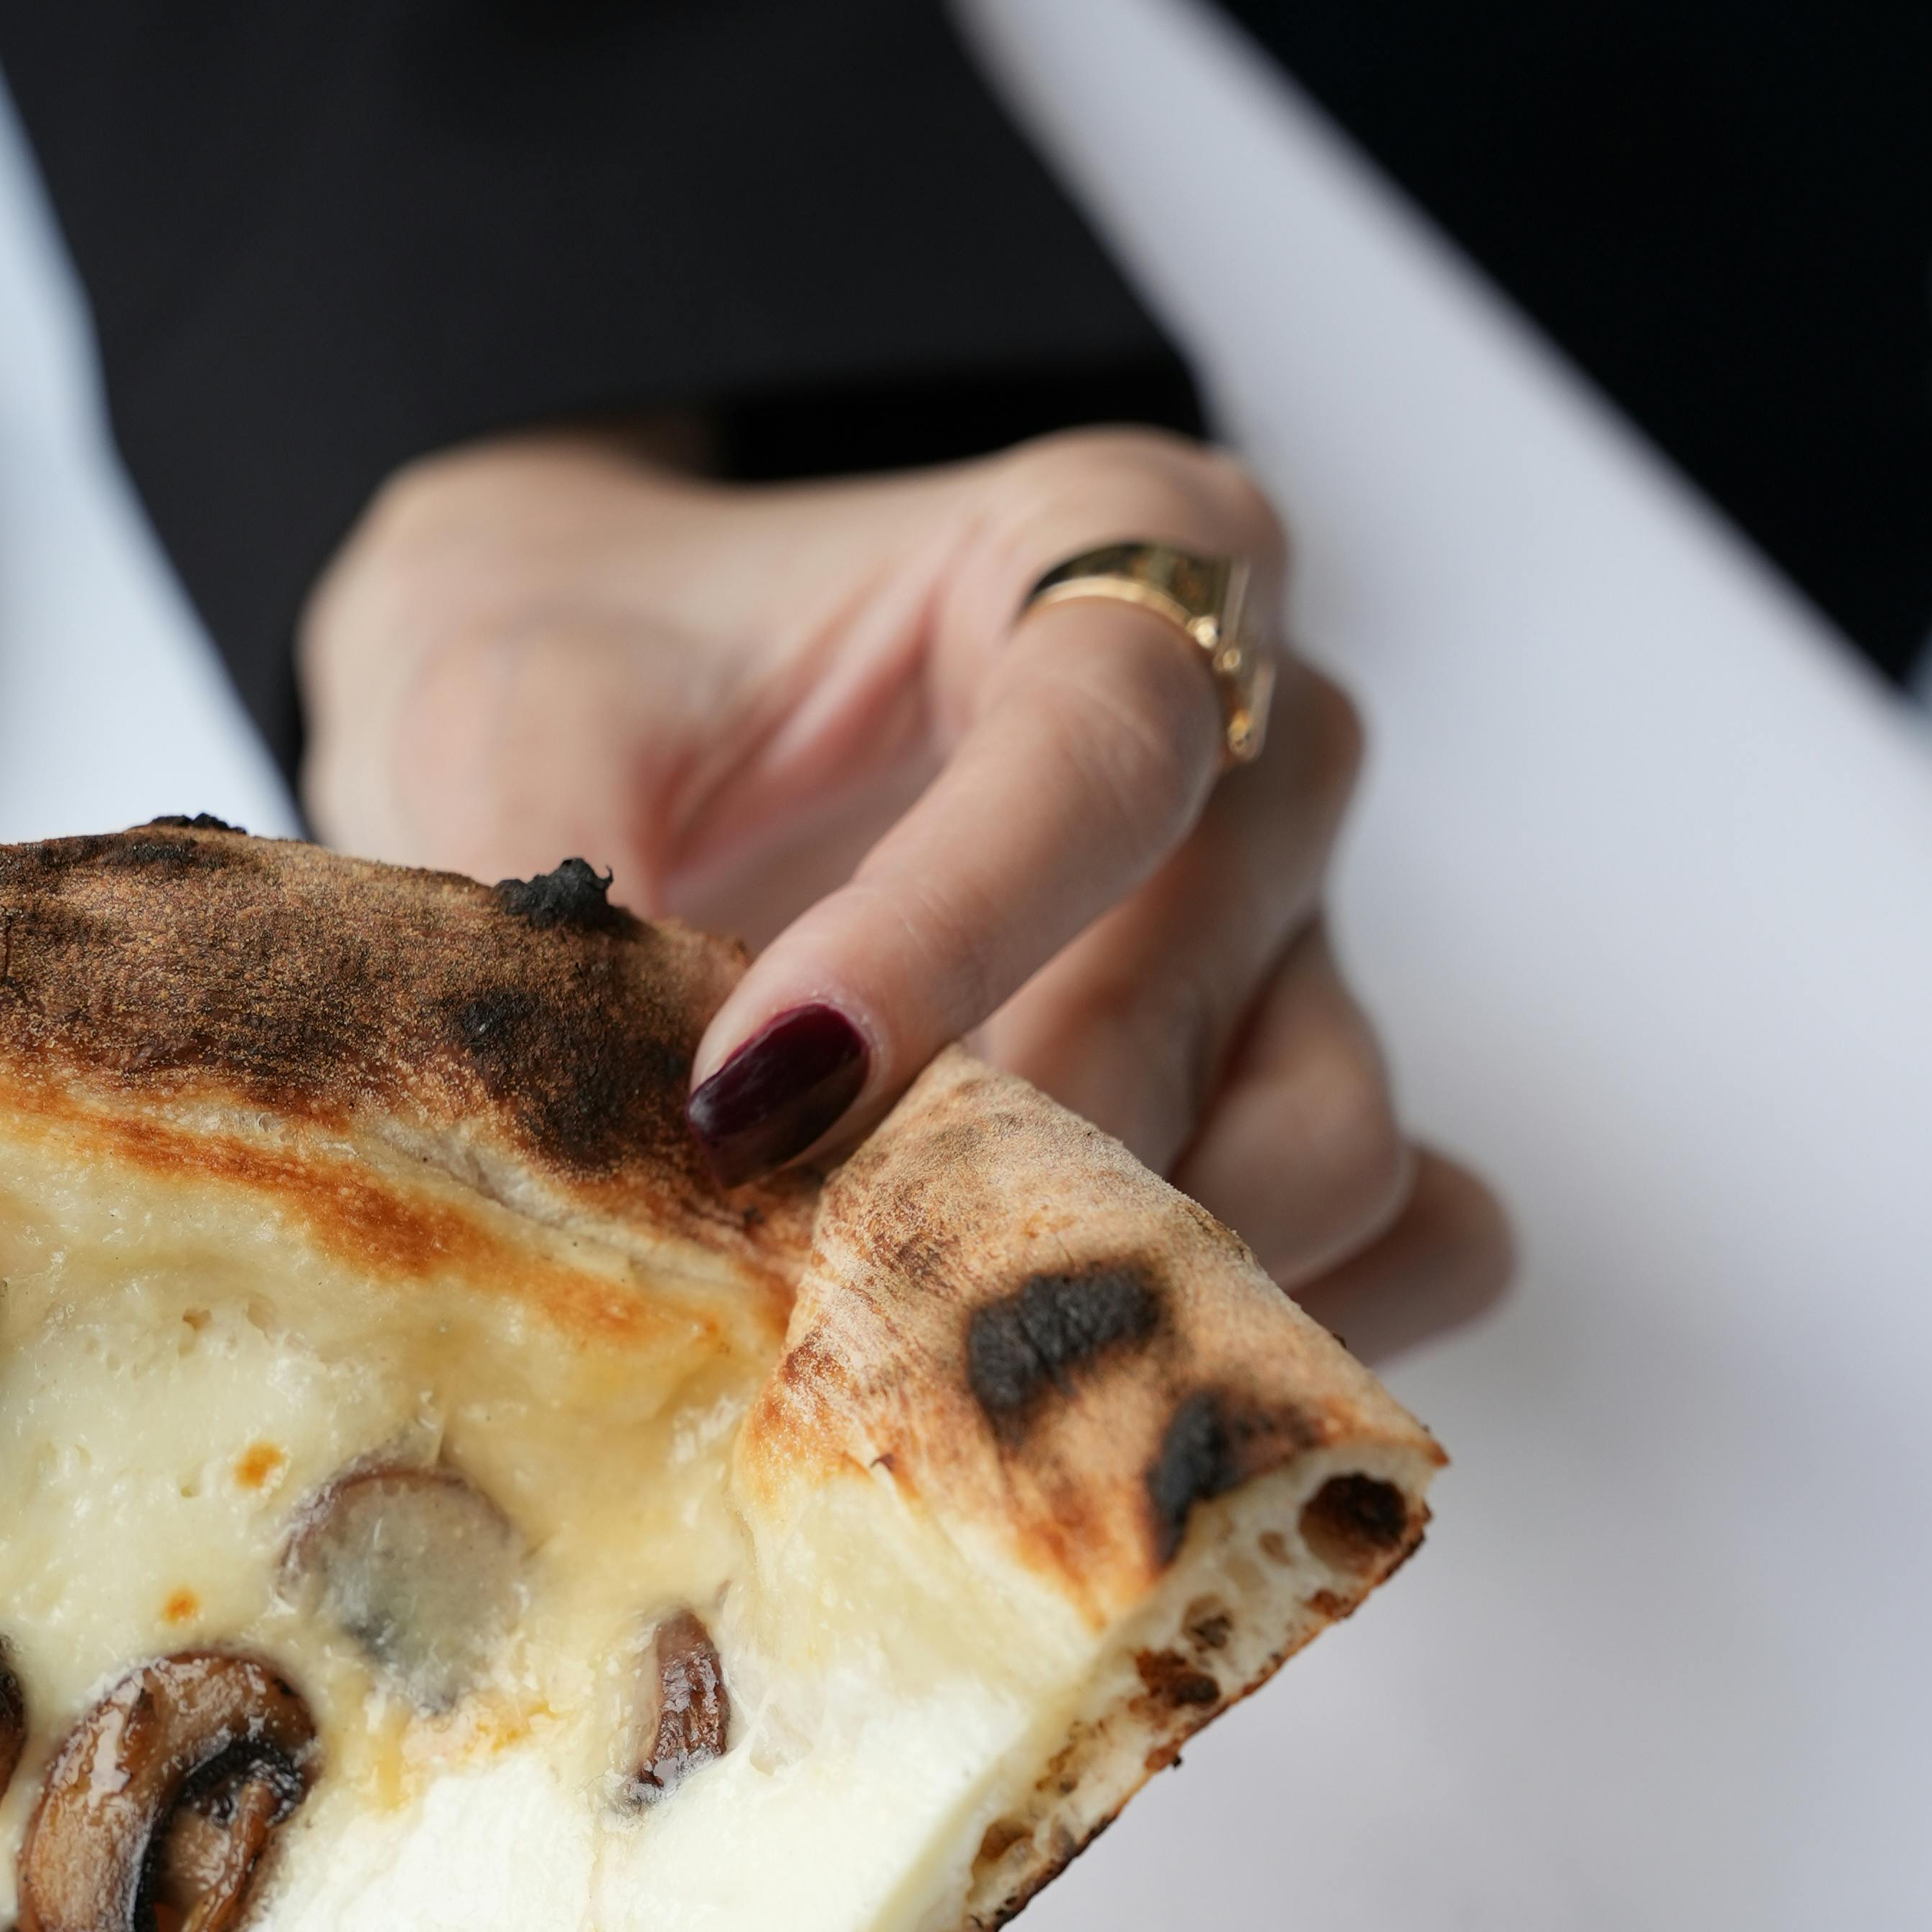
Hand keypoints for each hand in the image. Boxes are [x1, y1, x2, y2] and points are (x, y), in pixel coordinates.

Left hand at [297, 424, 1511, 1356]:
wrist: (622, 699)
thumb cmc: (598, 663)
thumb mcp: (508, 709)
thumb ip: (544, 884)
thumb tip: (566, 1141)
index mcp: (1101, 541)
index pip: (1099, 751)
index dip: (947, 941)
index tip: (760, 1097)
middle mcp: (1257, 733)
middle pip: (1213, 997)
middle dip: (1000, 1178)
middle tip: (789, 1298)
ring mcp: (1311, 934)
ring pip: (1328, 1147)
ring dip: (1120, 1287)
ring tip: (883, 1354)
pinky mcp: (1314, 1097)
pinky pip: (1423, 1239)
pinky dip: (1278, 1338)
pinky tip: (1070, 1390)